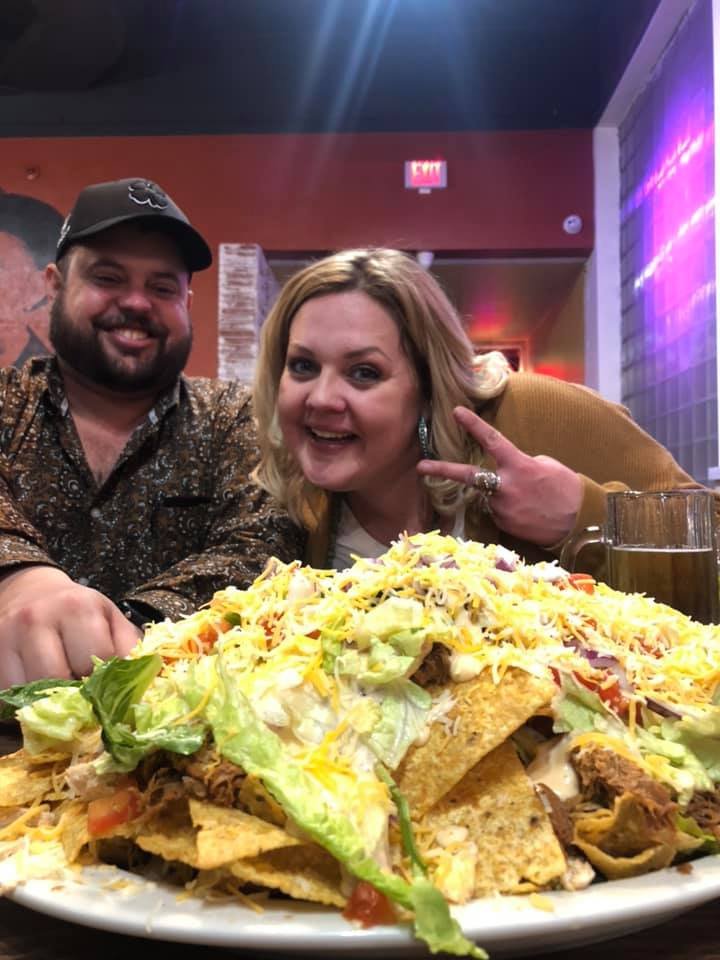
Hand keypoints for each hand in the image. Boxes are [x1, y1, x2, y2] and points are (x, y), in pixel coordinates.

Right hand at [0, 566, 141, 687]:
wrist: (31, 591)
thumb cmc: (78, 610)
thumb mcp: (109, 618)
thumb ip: (129, 647)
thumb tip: (147, 685)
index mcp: (77, 606)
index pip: (95, 658)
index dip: (103, 677)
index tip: (104, 682)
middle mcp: (38, 617)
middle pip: (58, 677)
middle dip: (74, 691)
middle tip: (82, 693)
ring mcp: (9, 635)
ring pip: (29, 689)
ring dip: (48, 699)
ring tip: (60, 692)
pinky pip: (7, 691)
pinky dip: (24, 700)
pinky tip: (38, 690)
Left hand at [417, 406, 582, 546]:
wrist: (579, 522)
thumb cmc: (565, 488)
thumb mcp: (544, 465)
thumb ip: (519, 463)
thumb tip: (503, 471)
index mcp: (518, 465)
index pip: (492, 440)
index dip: (473, 425)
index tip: (455, 412)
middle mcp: (505, 486)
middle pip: (467, 476)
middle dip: (441, 470)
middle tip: (420, 467)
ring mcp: (502, 508)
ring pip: (490, 497)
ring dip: (502, 496)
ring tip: (528, 501)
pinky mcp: (503, 524)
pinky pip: (498, 512)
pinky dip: (508, 510)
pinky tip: (527, 513)